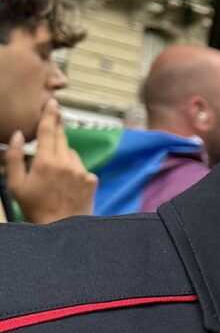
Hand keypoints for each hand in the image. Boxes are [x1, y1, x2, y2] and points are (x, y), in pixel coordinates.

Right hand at [6, 97, 94, 222]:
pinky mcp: (91, 180)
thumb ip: (14, 157)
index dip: (50, 114)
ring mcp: (81, 171)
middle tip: (56, 115)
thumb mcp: (16, 185)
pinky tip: (66, 182)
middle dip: (58, 126)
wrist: (62, 229)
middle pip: (62, 137)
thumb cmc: (35, 208)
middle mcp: (66, 162)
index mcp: (46, 161)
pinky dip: (73, 169)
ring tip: (53, 171)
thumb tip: (18, 135)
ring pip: (70, 153)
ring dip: (62, 154)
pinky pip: (80, 167)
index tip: (52, 103)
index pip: (49, 130)